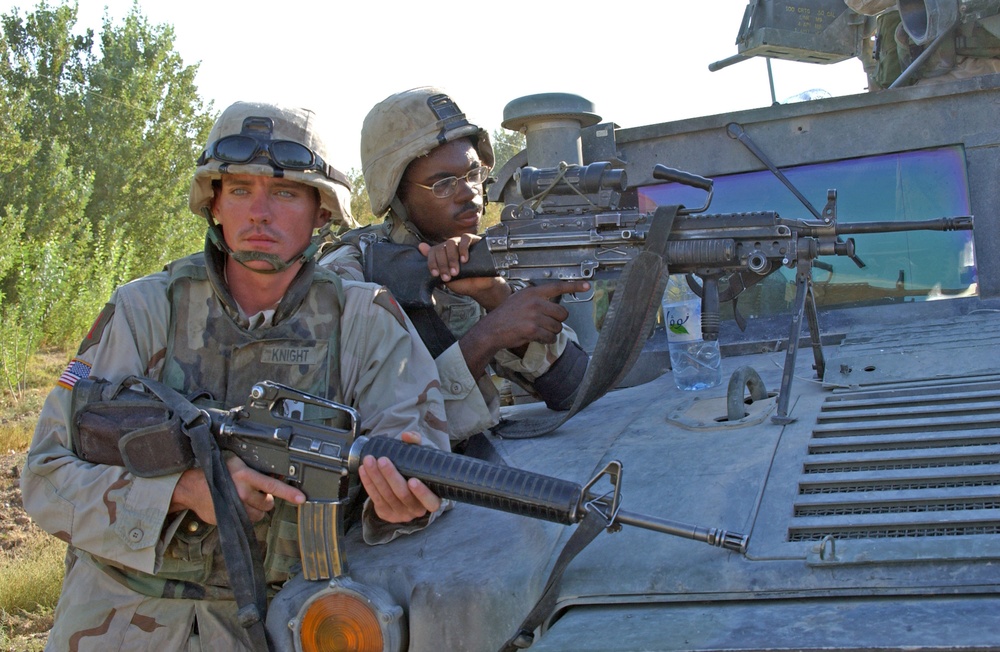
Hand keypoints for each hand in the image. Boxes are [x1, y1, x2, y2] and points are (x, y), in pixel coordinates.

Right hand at [170, 455, 305, 523]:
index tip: (302, 499)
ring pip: (259, 515)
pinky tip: (235, 506)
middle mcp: (241, 492)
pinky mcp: (229, 519)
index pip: (272, 485)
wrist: (191, 486)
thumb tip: (276, 475)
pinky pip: (246, 521)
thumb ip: (254, 470)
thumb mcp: (237, 464)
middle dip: (266, 500)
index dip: (289, 492)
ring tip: (244, 499)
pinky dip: (245, 516)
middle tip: (255, 493)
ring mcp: (235, 508)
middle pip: (268, 503)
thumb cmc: (216, 471)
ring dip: (256, 509)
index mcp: (245, 476)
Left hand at [358, 431, 441, 523]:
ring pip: (386, 496)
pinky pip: (375, 499)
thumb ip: (416, 444)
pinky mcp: (386, 513)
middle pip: (402, 494)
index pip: (430, 501)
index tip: (413, 480)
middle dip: (391, 476)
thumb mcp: (421, 459)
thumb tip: (407, 435)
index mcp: (431, 500)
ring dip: (376, 477)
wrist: (406, 489)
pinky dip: (368, 484)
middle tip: (382, 460)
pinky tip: (364, 471)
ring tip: (369, 461)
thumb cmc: (417, 472)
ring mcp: (401, 514)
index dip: (422, 493)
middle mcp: (417, 509)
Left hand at [419, 236, 510, 309]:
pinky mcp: (474, 242)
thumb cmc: (463, 281)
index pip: (433, 251)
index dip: (432, 262)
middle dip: (443, 264)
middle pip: (441, 248)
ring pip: (451, 243)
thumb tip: (421, 246)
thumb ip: (435, 263)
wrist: (480, 287)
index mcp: (443, 254)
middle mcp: (451, 247)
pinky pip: (466, 238)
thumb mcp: (446, 276)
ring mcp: (462, 244)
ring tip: (456, 270)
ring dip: (451, 258)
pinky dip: (463, 248)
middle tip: (449, 276)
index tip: (435, 274)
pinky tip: (464, 259)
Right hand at [459, 280, 590, 375]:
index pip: (557, 287)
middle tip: (546, 323)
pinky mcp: (533, 329)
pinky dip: (546, 340)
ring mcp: (534, 316)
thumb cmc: (506, 315)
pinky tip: (536, 337)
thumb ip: (537, 299)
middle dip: (557, 321)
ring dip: (551, 332)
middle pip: (562, 313)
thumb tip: (554, 306)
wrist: (492, 329)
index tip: (587, 286)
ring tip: (538, 330)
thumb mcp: (520, 299)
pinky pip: (550, 337)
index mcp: (533, 292)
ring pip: (557, 327)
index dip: (574, 286)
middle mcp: (535, 302)